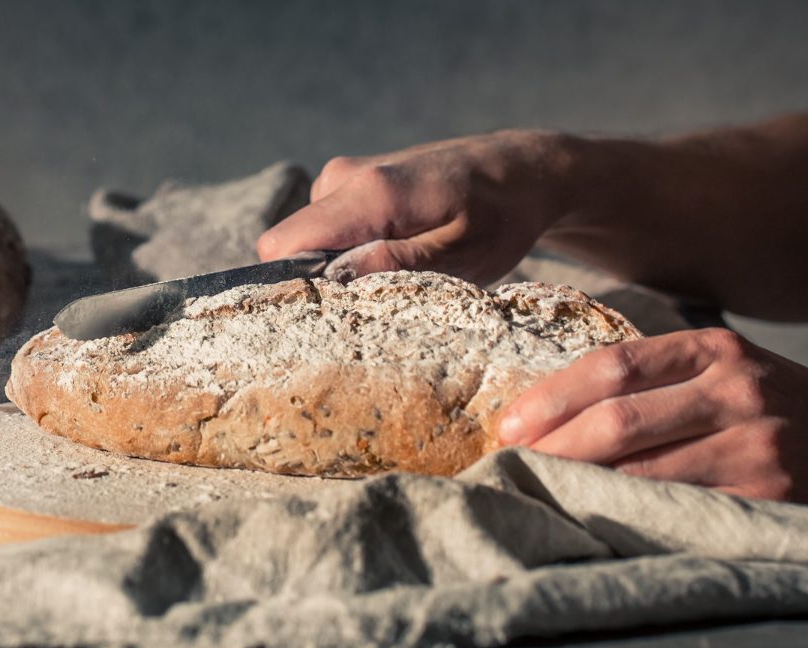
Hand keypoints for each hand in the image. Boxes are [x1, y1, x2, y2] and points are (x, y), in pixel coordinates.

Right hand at [256, 130, 582, 285]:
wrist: (523, 171)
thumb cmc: (501, 218)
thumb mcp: (463, 256)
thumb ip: (397, 264)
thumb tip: (334, 280)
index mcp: (370, 193)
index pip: (284, 245)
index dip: (292, 286)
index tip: (323, 316)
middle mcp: (344, 178)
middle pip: (290, 246)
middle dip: (319, 281)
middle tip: (370, 304)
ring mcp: (344, 176)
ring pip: (309, 241)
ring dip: (339, 267)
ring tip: (394, 278)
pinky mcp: (350, 182)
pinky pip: (327, 228)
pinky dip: (349, 250)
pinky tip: (394, 256)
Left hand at [498, 328, 807, 506]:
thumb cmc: (773, 404)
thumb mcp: (724, 368)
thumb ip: (655, 377)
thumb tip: (554, 409)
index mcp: (714, 350)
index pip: (612, 366)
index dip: (551, 396)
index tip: (509, 423)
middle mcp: (734, 390)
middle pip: (618, 419)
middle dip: (553, 446)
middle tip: (512, 464)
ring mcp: (753, 444)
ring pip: (641, 469)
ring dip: (580, 484)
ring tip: (540, 490)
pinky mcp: (766, 495)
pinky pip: (675, 507)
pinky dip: (627, 512)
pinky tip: (595, 516)